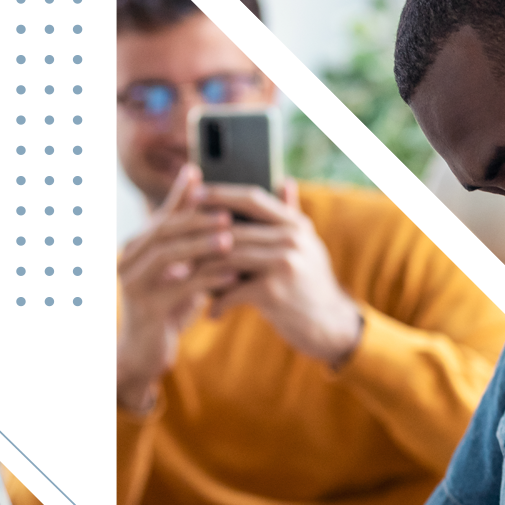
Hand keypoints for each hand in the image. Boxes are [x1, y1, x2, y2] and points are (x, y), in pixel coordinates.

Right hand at [116, 164, 238, 412]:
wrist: (146, 354)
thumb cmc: (169, 308)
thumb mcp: (183, 273)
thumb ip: (196, 246)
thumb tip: (224, 213)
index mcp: (138, 247)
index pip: (162, 215)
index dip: (181, 194)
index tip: (201, 173)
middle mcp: (129, 260)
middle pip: (164, 230)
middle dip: (197, 220)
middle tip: (228, 213)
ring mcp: (133, 283)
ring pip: (167, 255)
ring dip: (200, 245)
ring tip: (230, 240)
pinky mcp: (145, 308)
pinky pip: (178, 288)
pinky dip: (206, 278)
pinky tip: (231, 275)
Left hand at [199, 179, 363, 366]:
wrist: (331, 325)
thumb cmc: (310, 284)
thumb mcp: (308, 246)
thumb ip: (292, 215)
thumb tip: (285, 180)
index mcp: (296, 225)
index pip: (253, 198)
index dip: (221, 194)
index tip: (193, 195)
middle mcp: (292, 240)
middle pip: (232, 230)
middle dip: (200, 239)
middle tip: (173, 245)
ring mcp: (284, 264)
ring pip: (227, 258)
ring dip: (202, 272)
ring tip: (184, 280)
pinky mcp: (275, 291)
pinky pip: (233, 291)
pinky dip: (219, 303)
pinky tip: (211, 312)